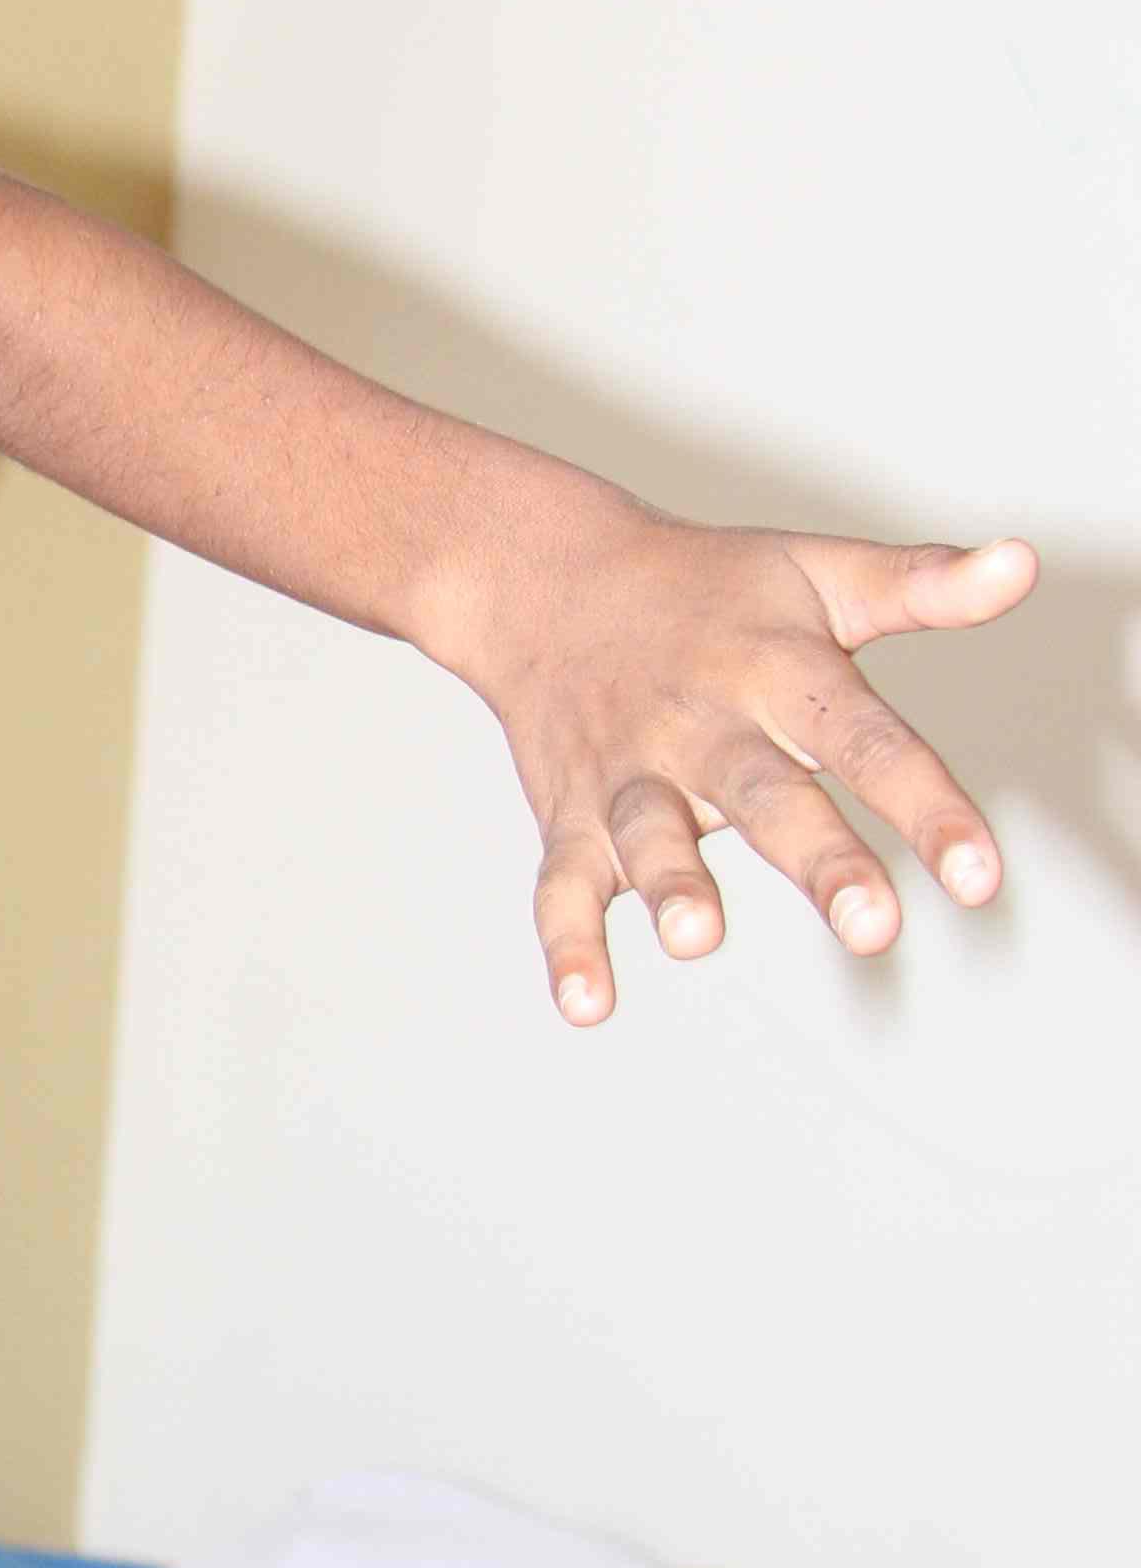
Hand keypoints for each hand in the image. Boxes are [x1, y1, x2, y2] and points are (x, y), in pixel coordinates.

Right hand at [442, 493, 1036, 1023]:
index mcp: (776, 671)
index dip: (925, 806)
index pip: (865, 739)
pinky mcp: (570, 814)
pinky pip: (561, 884)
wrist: (545, 576)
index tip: (979, 876)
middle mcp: (703, 725)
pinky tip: (588, 1003)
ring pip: (652, 834)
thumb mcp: (819, 573)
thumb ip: (924, 585)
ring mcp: (630, 774)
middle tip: (870, 926)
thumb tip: (1022, 564)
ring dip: (671, 886)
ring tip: (695, 937)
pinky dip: (568, 944)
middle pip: (766, 797)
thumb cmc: (705, 588)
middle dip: (818, 861)